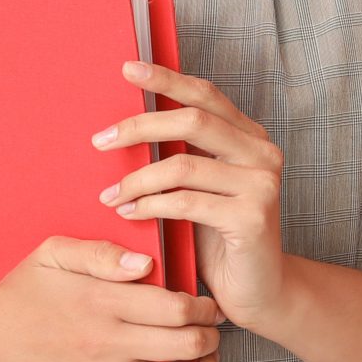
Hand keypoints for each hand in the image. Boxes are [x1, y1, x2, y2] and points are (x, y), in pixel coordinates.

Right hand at [0, 234, 222, 361]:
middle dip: (212, 338)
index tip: (208, 306)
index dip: (204, 307)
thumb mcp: (53, 255)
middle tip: (214, 331)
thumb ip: (101, 253)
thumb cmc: (18, 295)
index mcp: (102, 301)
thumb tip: (146, 265)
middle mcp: (107, 342)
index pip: (177, 306)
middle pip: (187, 344)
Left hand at [91, 59, 288, 331]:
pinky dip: (150, 206)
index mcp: (249, 137)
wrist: (261, 292)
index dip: (166, 79)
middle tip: (100, 141)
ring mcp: (261, 184)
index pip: (205, 95)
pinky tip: (129, 213)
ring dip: (136, 179)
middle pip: (192, 121)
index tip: (128, 68)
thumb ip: (183, 157)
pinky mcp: (252, 217)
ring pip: (183, 165)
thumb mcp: (201, 189)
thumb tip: (128, 128)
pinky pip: (186, 202)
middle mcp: (261, 153)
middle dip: (139, 126)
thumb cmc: (221, 240)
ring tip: (109, 195)